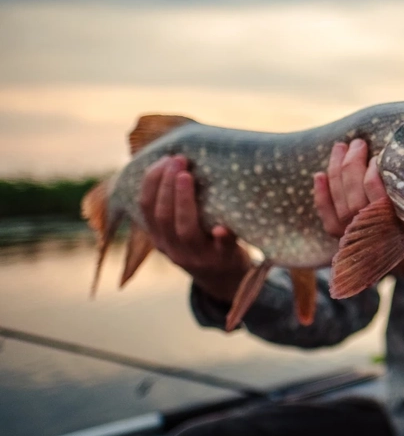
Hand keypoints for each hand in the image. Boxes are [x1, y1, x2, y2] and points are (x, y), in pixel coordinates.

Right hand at [139, 156, 250, 301]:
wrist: (224, 278)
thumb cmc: (202, 241)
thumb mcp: (180, 228)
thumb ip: (173, 205)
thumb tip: (173, 157)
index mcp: (159, 237)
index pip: (146, 208)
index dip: (151, 182)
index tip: (164, 159)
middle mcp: (173, 248)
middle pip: (164, 216)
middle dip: (167, 185)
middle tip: (178, 159)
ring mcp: (197, 256)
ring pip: (185, 230)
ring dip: (184, 201)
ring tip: (187, 176)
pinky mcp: (222, 261)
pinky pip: (220, 249)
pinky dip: (220, 237)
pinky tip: (221, 226)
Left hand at [313, 140, 403, 324]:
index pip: (380, 214)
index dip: (372, 186)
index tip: (378, 159)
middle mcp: (388, 248)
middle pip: (355, 211)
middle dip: (350, 173)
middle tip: (357, 144)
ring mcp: (373, 249)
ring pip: (341, 215)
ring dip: (336, 179)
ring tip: (342, 148)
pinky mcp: (365, 247)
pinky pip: (334, 226)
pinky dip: (323, 201)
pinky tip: (320, 175)